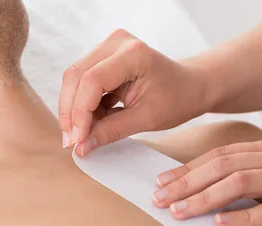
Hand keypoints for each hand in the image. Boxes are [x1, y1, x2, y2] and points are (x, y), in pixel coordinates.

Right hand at [59, 29, 208, 155]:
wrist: (191, 86)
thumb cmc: (177, 99)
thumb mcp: (146, 119)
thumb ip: (111, 131)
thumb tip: (80, 147)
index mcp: (133, 54)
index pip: (92, 81)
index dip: (79, 113)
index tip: (77, 141)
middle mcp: (117, 42)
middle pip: (76, 76)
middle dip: (70, 112)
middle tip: (71, 142)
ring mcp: (108, 47)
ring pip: (75, 79)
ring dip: (75, 110)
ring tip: (84, 136)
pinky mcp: (104, 58)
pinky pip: (83, 82)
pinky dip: (83, 106)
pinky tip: (93, 124)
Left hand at [151, 122, 261, 225]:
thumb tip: (249, 182)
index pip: (220, 155)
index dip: (189, 167)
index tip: (164, 179)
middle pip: (219, 167)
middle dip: (184, 183)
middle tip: (156, 198)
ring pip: (236, 184)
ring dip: (202, 198)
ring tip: (176, 212)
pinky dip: (242, 217)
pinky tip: (219, 225)